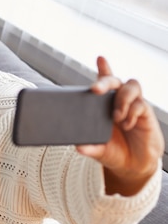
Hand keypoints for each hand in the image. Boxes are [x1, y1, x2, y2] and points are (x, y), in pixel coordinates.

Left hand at [76, 57, 163, 194]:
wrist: (134, 165)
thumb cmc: (114, 151)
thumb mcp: (98, 151)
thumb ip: (89, 148)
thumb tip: (78, 147)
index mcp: (103, 105)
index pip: (103, 82)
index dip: (103, 68)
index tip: (100, 58)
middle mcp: (118, 101)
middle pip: (115, 80)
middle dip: (105, 80)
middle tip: (95, 89)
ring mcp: (133, 105)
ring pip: (131, 86)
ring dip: (122, 98)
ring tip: (116, 116)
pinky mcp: (145, 113)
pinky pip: (141, 104)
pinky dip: (132, 113)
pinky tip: (127, 124)